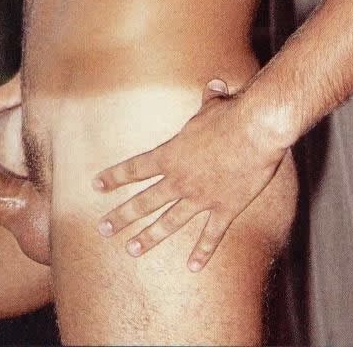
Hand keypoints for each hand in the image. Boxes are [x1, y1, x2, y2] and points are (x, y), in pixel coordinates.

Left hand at [92, 80, 285, 271]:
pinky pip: (210, 235)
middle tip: (103, 229)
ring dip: (150, 237)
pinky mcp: (225, 208)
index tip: (96, 185)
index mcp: (171, 154)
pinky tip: (192, 267)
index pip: (135, 168)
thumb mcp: (213, 104)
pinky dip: (202, 252)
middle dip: (122, 216)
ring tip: (132, 249)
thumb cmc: (232, 113)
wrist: (256, 130)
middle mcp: (180, 179)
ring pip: (169, 222)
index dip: (114, 177)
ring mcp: (201, 197)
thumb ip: (208, 99)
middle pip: (144, 201)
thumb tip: (214, 85)